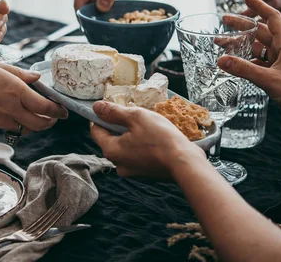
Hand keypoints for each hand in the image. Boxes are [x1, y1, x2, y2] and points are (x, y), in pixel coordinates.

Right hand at [0, 61, 68, 130]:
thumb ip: (18, 73)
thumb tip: (36, 78)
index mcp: (15, 90)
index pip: (45, 106)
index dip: (58, 110)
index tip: (63, 109)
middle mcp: (12, 108)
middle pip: (41, 123)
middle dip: (52, 121)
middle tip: (56, 116)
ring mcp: (1, 119)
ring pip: (28, 128)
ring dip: (37, 125)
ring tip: (40, 116)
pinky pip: (12, 128)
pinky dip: (20, 124)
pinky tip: (18, 115)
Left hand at [90, 101, 204, 178]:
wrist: (185, 163)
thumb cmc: (160, 138)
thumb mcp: (136, 117)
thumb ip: (114, 111)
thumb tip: (96, 107)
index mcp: (111, 150)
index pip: (96, 130)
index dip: (102, 116)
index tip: (113, 107)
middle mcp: (117, 164)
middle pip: (110, 139)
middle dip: (120, 126)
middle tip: (136, 116)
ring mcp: (131, 171)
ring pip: (124, 147)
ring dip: (132, 135)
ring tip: (148, 126)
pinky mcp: (144, 174)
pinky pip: (136, 155)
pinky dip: (141, 145)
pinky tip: (154, 138)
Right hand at [219, 0, 280, 125]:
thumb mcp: (269, 79)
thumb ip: (244, 69)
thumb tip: (222, 59)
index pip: (272, 17)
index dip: (259, 6)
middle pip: (260, 31)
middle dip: (242, 25)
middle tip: (224, 20)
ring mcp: (279, 61)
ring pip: (256, 47)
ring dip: (240, 44)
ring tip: (221, 42)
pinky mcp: (275, 73)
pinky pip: (256, 62)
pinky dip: (244, 61)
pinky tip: (232, 63)